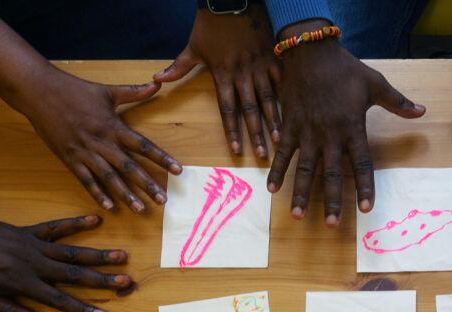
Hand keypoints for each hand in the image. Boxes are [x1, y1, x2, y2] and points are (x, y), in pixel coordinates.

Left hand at [0, 211, 127, 311]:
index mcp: (20, 282)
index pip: (58, 299)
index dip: (83, 308)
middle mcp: (31, 262)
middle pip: (73, 273)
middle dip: (102, 279)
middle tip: (126, 282)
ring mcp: (30, 244)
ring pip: (70, 251)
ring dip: (97, 253)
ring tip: (122, 255)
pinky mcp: (26, 231)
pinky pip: (54, 227)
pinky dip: (75, 223)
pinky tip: (95, 219)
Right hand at [22, 71, 181, 211]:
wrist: (38, 92)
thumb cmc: (74, 90)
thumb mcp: (107, 91)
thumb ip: (134, 92)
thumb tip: (157, 84)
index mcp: (113, 126)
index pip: (143, 145)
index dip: (162, 158)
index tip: (178, 170)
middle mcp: (101, 142)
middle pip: (129, 167)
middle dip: (147, 185)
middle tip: (163, 201)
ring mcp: (85, 152)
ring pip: (109, 178)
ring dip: (125, 195)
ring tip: (140, 209)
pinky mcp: (70, 159)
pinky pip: (86, 180)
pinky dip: (96, 194)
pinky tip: (109, 207)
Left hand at [155, 7, 280, 156]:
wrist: (232, 0)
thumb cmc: (211, 25)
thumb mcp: (192, 46)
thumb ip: (178, 67)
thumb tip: (156, 80)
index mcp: (223, 75)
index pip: (227, 109)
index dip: (231, 131)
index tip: (235, 150)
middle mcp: (243, 75)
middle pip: (249, 110)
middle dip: (255, 134)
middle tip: (262, 155)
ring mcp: (260, 67)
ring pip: (269, 99)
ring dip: (274, 121)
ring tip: (280, 140)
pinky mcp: (272, 58)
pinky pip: (282, 81)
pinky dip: (288, 97)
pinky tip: (296, 113)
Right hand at [269, 20, 424, 225]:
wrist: (310, 52)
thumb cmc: (344, 69)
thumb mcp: (375, 83)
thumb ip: (398, 102)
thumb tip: (422, 112)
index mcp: (352, 127)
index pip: (362, 164)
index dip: (365, 187)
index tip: (366, 209)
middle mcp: (330, 135)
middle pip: (332, 174)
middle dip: (332, 201)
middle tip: (332, 225)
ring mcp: (307, 132)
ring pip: (305, 168)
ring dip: (302, 193)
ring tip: (297, 215)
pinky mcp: (290, 126)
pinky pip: (282, 152)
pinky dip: (276, 170)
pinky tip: (272, 190)